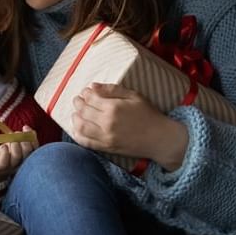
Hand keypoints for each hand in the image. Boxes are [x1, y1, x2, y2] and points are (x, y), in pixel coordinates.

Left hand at [0, 125, 37, 188]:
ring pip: (17, 156)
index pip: (35, 149)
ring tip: (10, 137)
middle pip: (28, 152)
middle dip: (24, 139)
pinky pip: (4, 161)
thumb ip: (21, 139)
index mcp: (25, 157)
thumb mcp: (13, 145)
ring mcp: (10, 166)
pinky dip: (5, 152)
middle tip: (16, 133)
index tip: (25, 127)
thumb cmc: (2, 154)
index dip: (32, 137)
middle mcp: (20, 163)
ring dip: (14, 144)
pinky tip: (3, 146)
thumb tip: (28, 128)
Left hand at [72, 83, 188, 170]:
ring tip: (76, 113)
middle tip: (78, 100)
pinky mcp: (106, 148)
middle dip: (78, 103)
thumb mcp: (133, 96)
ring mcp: (106, 137)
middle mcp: (107, 123)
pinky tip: (77, 129)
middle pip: (83, 111)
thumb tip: (93, 86)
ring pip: (80, 126)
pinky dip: (78, 135)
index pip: (90, 98)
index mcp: (114, 107)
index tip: (85, 91)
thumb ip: (112, 89)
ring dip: (75, 118)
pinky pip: (86, 142)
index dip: (85, 93)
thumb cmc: (148, 114)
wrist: (160, 139)